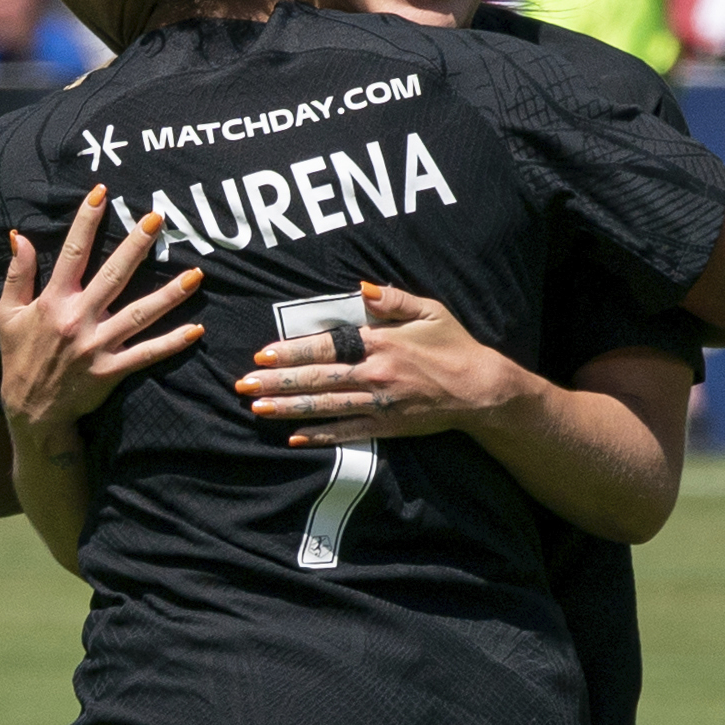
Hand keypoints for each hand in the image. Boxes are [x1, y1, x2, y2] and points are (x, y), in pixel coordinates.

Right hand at [0, 184, 203, 442]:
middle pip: (114, 275)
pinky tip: (196, 330)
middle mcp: (78, 319)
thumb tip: (20, 236)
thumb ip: (17, 274)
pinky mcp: (111, 371)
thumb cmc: (20, 358)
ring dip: (169, 294)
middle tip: (158, 218)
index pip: (72, 253)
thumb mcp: (7, 314)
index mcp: (53, 302)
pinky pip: (147, 354)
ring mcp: (97, 346)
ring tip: (196, 274)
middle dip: (137, 245)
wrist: (30, 410)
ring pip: (139, 314)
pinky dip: (172, 343)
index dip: (87, 221)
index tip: (103, 194)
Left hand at [239, 283, 532, 443]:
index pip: (327, 347)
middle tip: (243, 386)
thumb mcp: (429, 311)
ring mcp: (380, 404)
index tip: (262, 354)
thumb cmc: (454, 346)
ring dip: (288, 408)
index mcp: (381, 343)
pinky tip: (294, 437)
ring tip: (257, 409)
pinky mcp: (387, 426)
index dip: (292, 351)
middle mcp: (375, 374)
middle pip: (317, 379)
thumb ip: (392, 298)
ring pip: (325, 406)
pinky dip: (320, 435)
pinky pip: (347, 432)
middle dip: (276, 382)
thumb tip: (360, 288)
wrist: (480, 390)